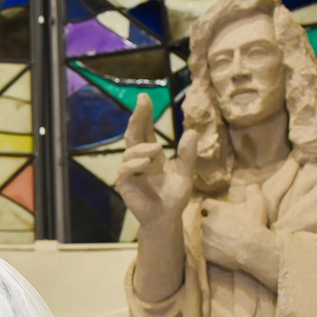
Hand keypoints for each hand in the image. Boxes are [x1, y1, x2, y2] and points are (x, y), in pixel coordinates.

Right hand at [115, 93, 197, 224]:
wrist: (166, 219)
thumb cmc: (174, 198)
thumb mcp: (186, 175)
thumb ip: (188, 155)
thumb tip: (191, 131)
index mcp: (152, 156)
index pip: (145, 130)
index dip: (144, 114)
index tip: (144, 97)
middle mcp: (139, 161)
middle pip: (134, 134)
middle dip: (137, 117)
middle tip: (142, 101)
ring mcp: (130, 172)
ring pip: (130, 151)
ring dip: (143, 148)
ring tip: (157, 152)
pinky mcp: (124, 185)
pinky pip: (125, 169)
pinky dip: (135, 164)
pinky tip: (147, 164)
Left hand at [199, 184, 279, 287]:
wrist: (254, 249)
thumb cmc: (254, 224)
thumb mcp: (257, 203)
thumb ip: (252, 191)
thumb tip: (251, 186)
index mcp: (216, 209)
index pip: (205, 204)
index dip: (210, 206)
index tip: (215, 210)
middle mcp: (206, 223)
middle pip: (203, 220)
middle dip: (210, 222)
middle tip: (221, 226)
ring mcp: (205, 239)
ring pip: (203, 236)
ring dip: (210, 236)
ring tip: (221, 239)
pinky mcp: (206, 253)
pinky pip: (206, 250)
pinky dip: (212, 249)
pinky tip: (221, 250)